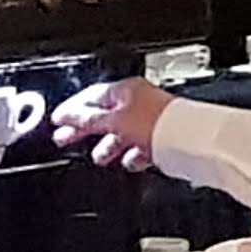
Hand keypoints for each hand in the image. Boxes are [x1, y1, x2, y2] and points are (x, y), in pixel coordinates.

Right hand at [54, 78, 169, 170]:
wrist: (192, 141)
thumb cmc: (157, 122)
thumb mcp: (114, 121)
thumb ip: (89, 120)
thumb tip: (68, 116)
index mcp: (126, 90)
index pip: (91, 97)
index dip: (72, 110)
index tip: (57, 120)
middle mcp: (139, 102)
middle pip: (105, 116)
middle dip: (85, 129)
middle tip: (65, 139)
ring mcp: (151, 120)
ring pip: (122, 133)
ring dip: (108, 146)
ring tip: (99, 157)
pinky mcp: (162, 139)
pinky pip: (141, 146)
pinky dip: (131, 154)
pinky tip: (129, 161)